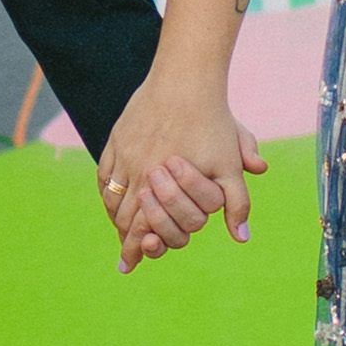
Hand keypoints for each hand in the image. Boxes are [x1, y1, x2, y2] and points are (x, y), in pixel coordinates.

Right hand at [95, 62, 265, 271]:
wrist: (186, 79)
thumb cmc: (213, 122)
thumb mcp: (230, 164)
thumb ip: (236, 203)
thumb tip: (242, 239)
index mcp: (163, 184)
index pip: (144, 228)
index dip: (136, 250)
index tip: (128, 266)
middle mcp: (139, 173)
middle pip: (125, 217)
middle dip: (124, 240)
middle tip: (124, 257)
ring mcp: (124, 155)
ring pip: (112, 197)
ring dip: (116, 218)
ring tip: (120, 230)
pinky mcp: (117, 139)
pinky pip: (104, 174)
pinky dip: (107, 192)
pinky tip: (113, 198)